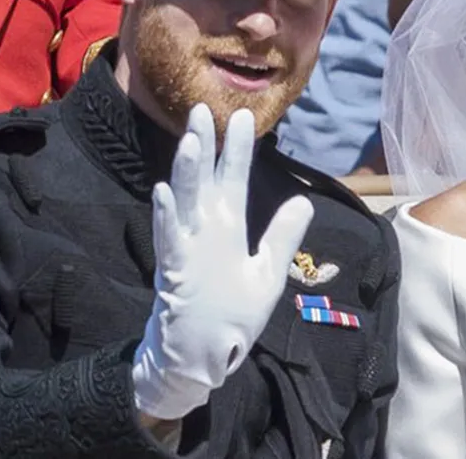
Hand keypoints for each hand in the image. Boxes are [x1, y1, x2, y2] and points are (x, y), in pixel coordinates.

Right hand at [132, 104, 313, 419]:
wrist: (200, 355)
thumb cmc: (231, 315)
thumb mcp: (267, 274)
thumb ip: (283, 238)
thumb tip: (304, 202)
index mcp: (227, 228)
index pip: (234, 181)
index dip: (238, 151)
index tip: (242, 118)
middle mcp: (205, 231)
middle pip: (204, 181)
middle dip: (204, 147)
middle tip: (202, 109)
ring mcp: (188, 249)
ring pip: (185, 203)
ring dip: (186, 173)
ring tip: (190, 141)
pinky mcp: (175, 272)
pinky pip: (169, 240)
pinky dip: (165, 217)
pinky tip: (162, 193)